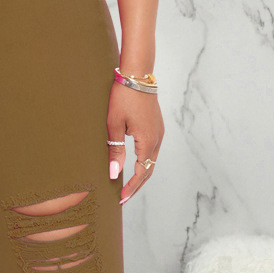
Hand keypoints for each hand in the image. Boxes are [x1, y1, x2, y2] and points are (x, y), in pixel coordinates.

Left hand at [106, 80, 163, 204]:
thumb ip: (115, 151)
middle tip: (123, 198)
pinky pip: (152, 151)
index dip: (131, 188)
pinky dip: (145, 162)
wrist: (137, 73)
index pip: (141, 173)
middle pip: (149, 171)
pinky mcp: (157, 126)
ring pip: (152, 161)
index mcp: (148, 141)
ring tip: (128, 185)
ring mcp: (159, 132)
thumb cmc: (122, 97)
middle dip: (136, 186)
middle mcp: (157, 139)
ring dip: (141, 175)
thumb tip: (115, 174)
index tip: (120, 199)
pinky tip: (135, 165)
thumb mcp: (114, 125)